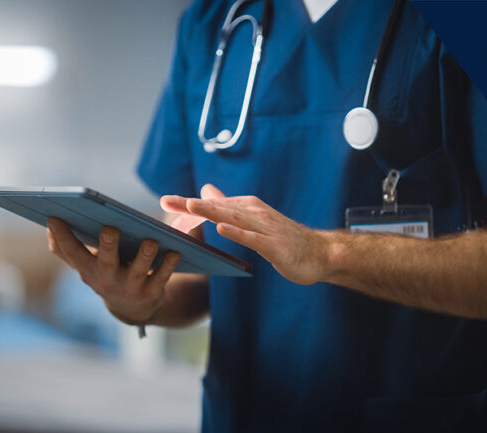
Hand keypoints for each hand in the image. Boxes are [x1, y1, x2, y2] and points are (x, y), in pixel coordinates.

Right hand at [46, 218, 179, 323]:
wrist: (133, 308)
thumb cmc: (107, 274)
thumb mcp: (86, 265)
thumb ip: (67, 249)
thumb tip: (49, 226)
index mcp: (89, 269)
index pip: (71, 253)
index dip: (62, 237)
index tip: (54, 217)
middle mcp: (107, 280)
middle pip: (106, 262)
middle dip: (107, 246)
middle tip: (109, 229)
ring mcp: (130, 288)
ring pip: (138, 271)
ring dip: (144, 255)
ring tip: (150, 240)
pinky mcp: (152, 293)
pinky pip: (162, 278)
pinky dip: (168, 265)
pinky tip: (175, 252)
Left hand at [161, 187, 329, 284]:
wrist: (320, 253)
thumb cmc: (285, 239)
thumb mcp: (253, 220)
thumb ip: (229, 206)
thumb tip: (207, 190)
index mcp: (247, 208)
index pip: (213, 205)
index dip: (189, 204)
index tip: (165, 201)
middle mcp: (255, 213)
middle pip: (218, 208)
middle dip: (192, 205)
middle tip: (167, 201)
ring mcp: (265, 228)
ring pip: (233, 218)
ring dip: (212, 211)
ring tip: (190, 207)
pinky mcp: (274, 245)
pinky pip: (253, 239)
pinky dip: (237, 233)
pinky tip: (222, 229)